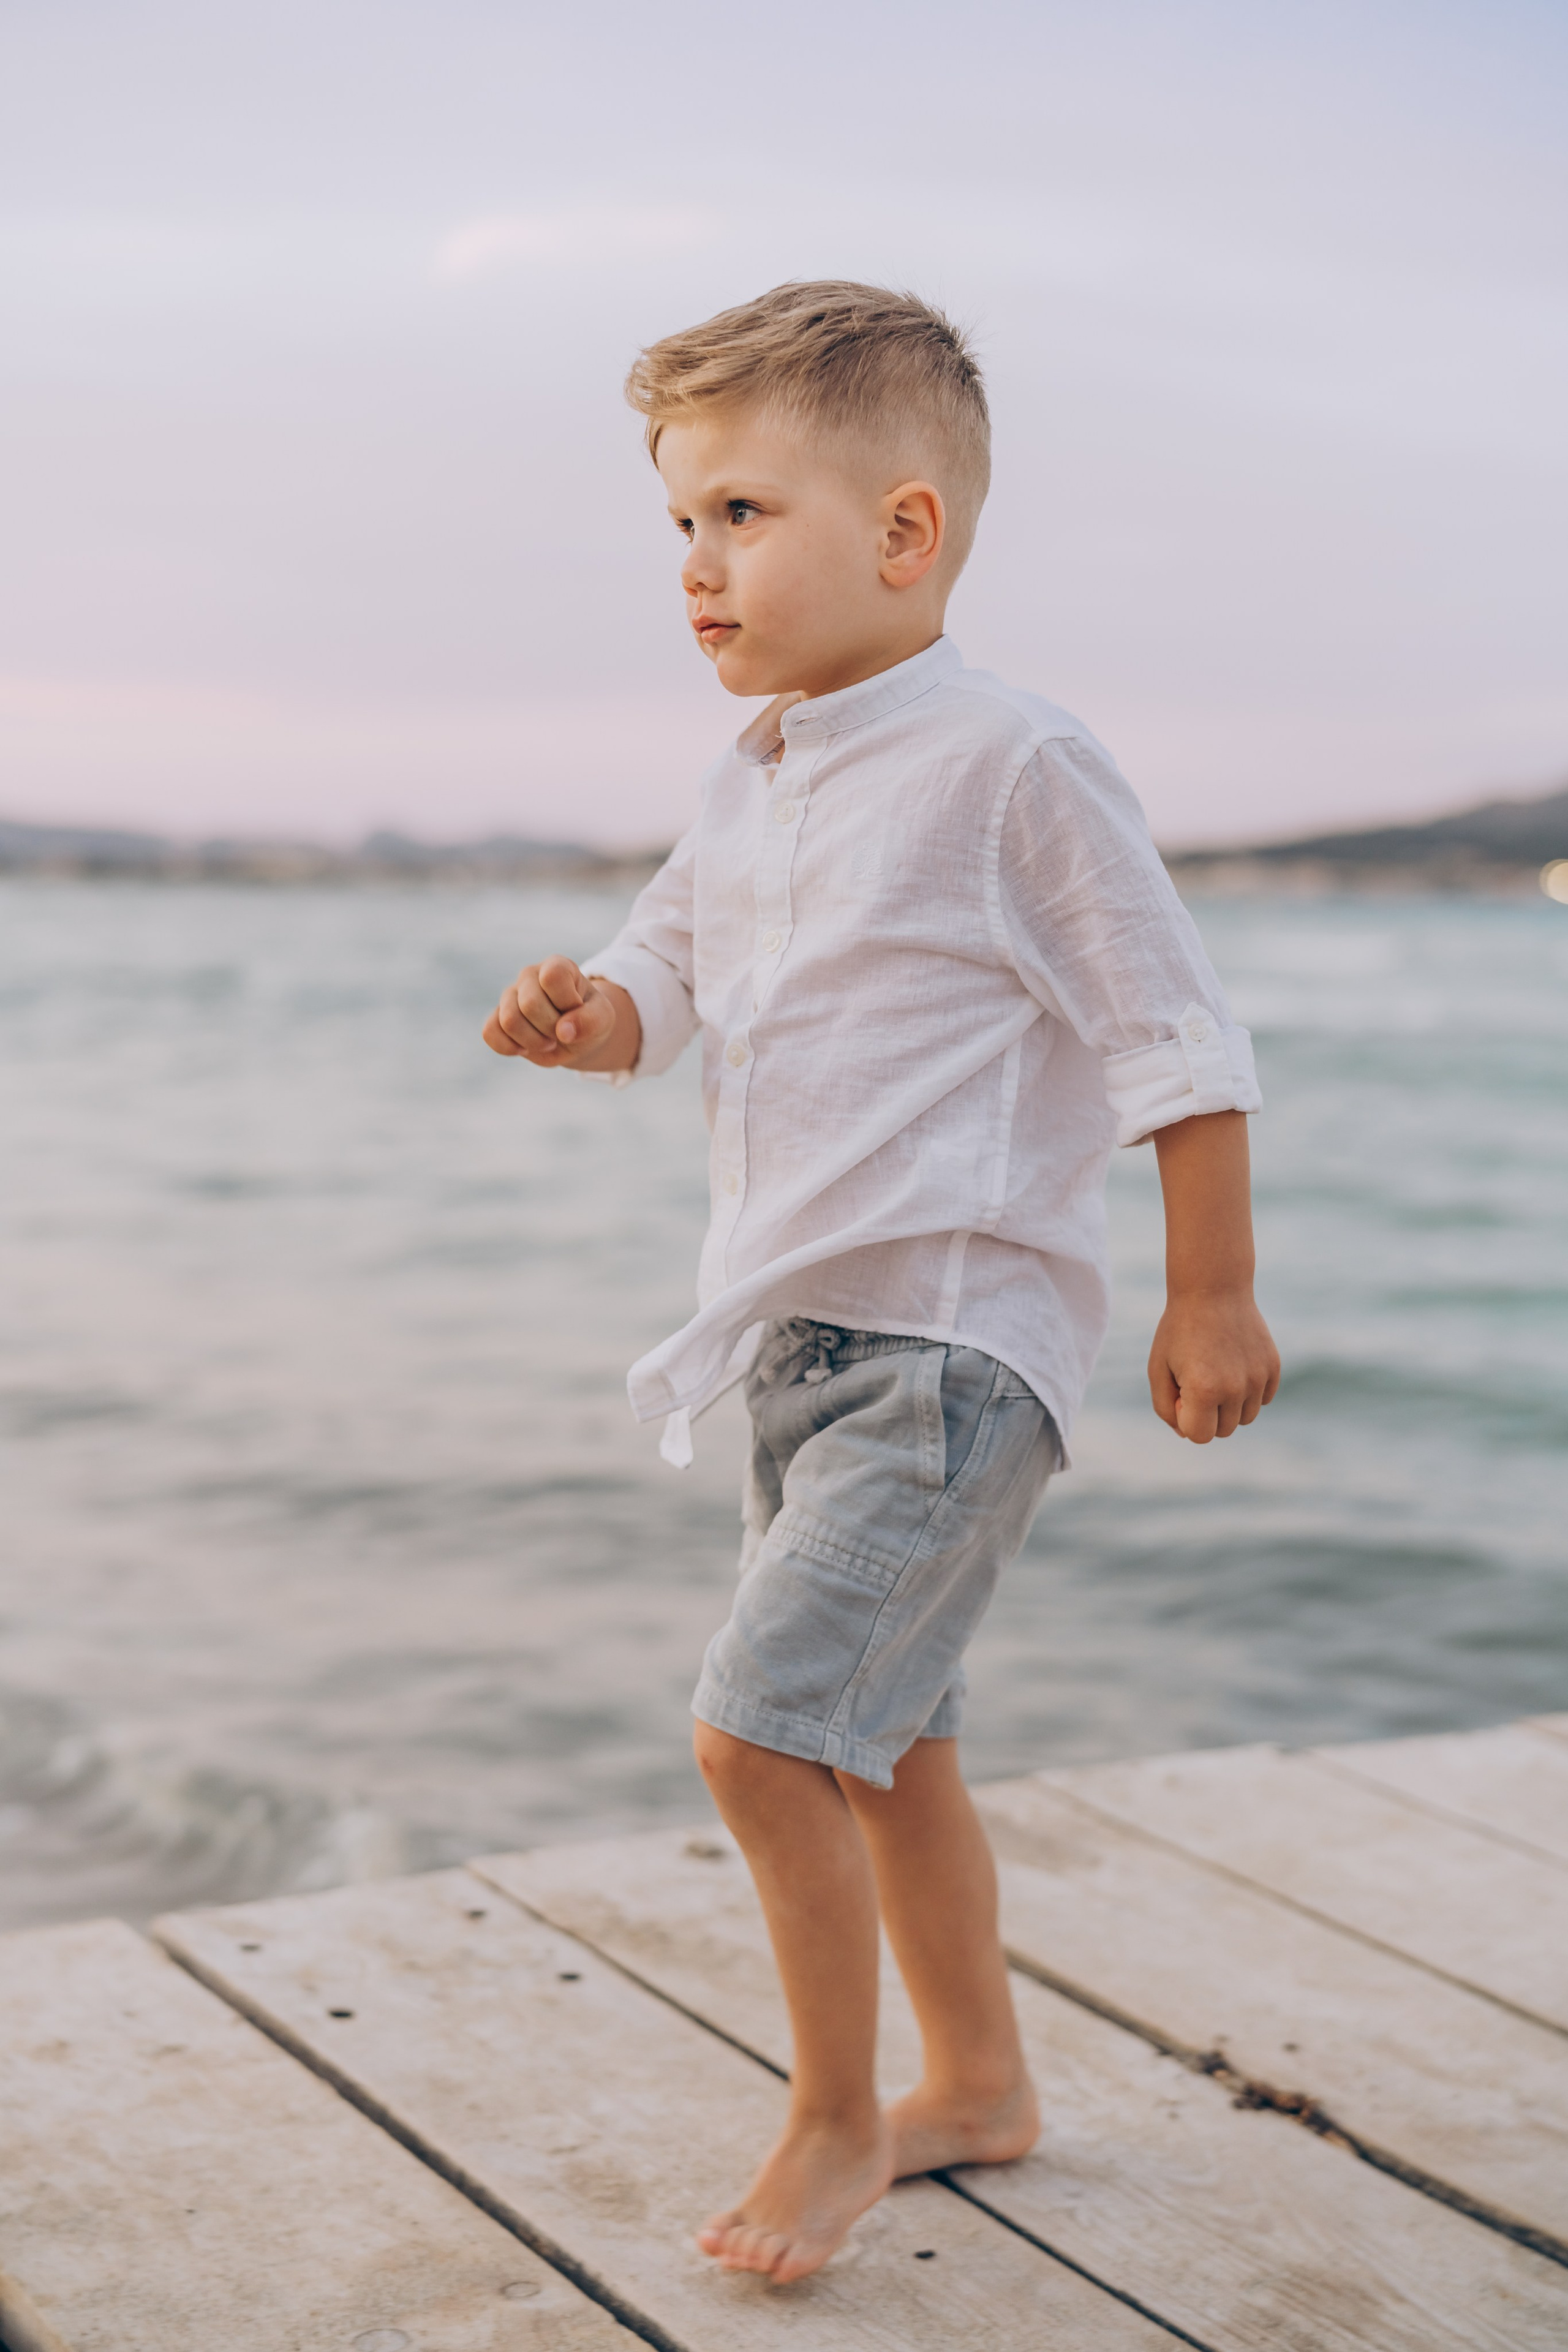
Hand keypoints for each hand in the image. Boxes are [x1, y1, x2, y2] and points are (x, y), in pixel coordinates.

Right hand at [482, 956, 636, 1071]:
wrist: (576, 1038)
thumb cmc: (589, 1020)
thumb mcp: (603, 1019)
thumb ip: (591, 1020)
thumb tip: (563, 1031)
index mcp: (556, 966)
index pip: (552, 977)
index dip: (566, 1002)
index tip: (577, 1009)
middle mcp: (529, 975)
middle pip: (530, 1004)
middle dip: (551, 1028)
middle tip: (563, 1032)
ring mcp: (509, 995)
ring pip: (509, 1020)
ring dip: (534, 1041)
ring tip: (548, 1041)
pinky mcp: (497, 1018)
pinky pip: (489, 1032)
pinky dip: (509, 1047)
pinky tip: (526, 1049)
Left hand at [1148, 1289, 1280, 1442]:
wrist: (1213, 1289)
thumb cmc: (1179, 1331)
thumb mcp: (1158, 1369)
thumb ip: (1166, 1408)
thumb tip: (1187, 1433)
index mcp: (1204, 1391)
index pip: (1198, 1436)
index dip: (1185, 1416)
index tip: (1181, 1389)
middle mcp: (1236, 1388)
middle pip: (1223, 1431)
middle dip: (1207, 1414)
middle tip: (1197, 1377)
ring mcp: (1258, 1378)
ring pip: (1245, 1418)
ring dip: (1229, 1405)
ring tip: (1216, 1371)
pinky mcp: (1273, 1368)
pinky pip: (1262, 1399)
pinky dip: (1248, 1391)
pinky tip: (1234, 1364)